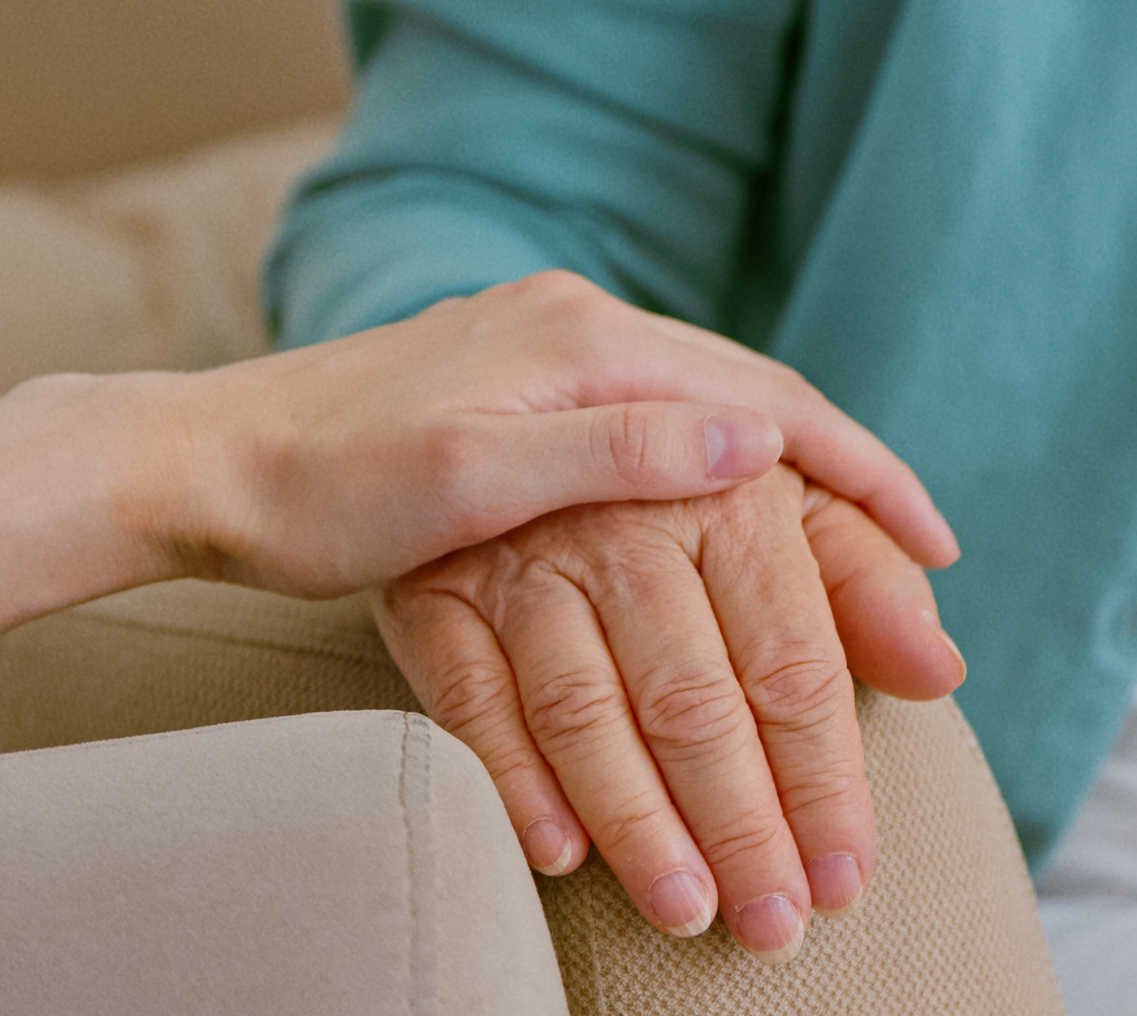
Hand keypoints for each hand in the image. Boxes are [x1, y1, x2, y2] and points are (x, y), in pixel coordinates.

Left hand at [239, 268, 957, 571]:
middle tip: (924, 563)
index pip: (764, 399)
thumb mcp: (469, 479)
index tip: (932, 544)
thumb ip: (614, 452)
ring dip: (793, 480)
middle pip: (757, 397)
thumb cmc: (323, 488)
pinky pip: (663, 426)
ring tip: (860, 551)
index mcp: (584, 342)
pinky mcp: (523, 391)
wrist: (204, 464)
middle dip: (847, 480)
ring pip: (715, 411)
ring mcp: (552, 356)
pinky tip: (742, 517)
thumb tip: (757, 443)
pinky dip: (724, 473)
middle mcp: (581, 331)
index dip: (860, 474)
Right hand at [377, 465, 965, 962]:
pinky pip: (471, 699)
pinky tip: (561, 859)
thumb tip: (940, 673)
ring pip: (585, 710)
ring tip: (687, 914)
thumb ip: (869, 590)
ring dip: (638, 825)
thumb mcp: (797, 512)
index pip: (793, 666)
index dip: (824, 784)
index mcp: (735, 499)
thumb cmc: (697, 493)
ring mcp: (524, 558)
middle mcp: (626, 524)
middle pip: (695, 702)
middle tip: (773, 930)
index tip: (845, 880)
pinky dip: (513, 782)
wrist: (537, 423)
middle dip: (741, 828)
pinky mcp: (436, 592)